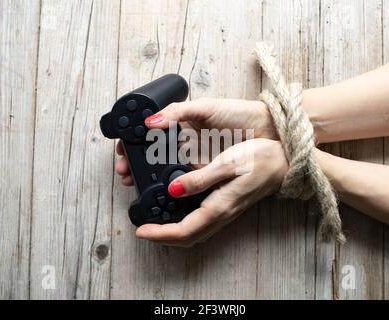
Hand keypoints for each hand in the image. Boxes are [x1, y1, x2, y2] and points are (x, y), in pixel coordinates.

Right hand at [115, 98, 276, 184]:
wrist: (265, 130)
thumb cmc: (237, 114)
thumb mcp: (205, 107)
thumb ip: (177, 111)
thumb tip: (150, 121)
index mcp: (182, 127)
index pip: (151, 137)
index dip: (134, 144)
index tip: (122, 150)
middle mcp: (184, 146)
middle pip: (152, 158)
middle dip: (135, 165)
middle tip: (124, 170)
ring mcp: (193, 163)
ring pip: (163, 173)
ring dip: (147, 178)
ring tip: (133, 181)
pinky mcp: (204, 177)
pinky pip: (183, 184)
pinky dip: (168, 188)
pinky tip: (159, 189)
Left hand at [135, 139, 287, 246]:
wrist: (284, 162)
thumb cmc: (260, 159)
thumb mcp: (228, 164)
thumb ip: (200, 178)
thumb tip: (173, 190)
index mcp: (219, 206)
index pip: (183, 230)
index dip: (160, 234)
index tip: (141, 231)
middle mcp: (221, 213)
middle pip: (187, 237)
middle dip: (162, 237)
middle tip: (144, 229)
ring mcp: (225, 211)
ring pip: (194, 231)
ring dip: (172, 231)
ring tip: (155, 221)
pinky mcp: (227, 205)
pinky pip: (201, 222)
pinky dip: (184, 222)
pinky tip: (177, 209)